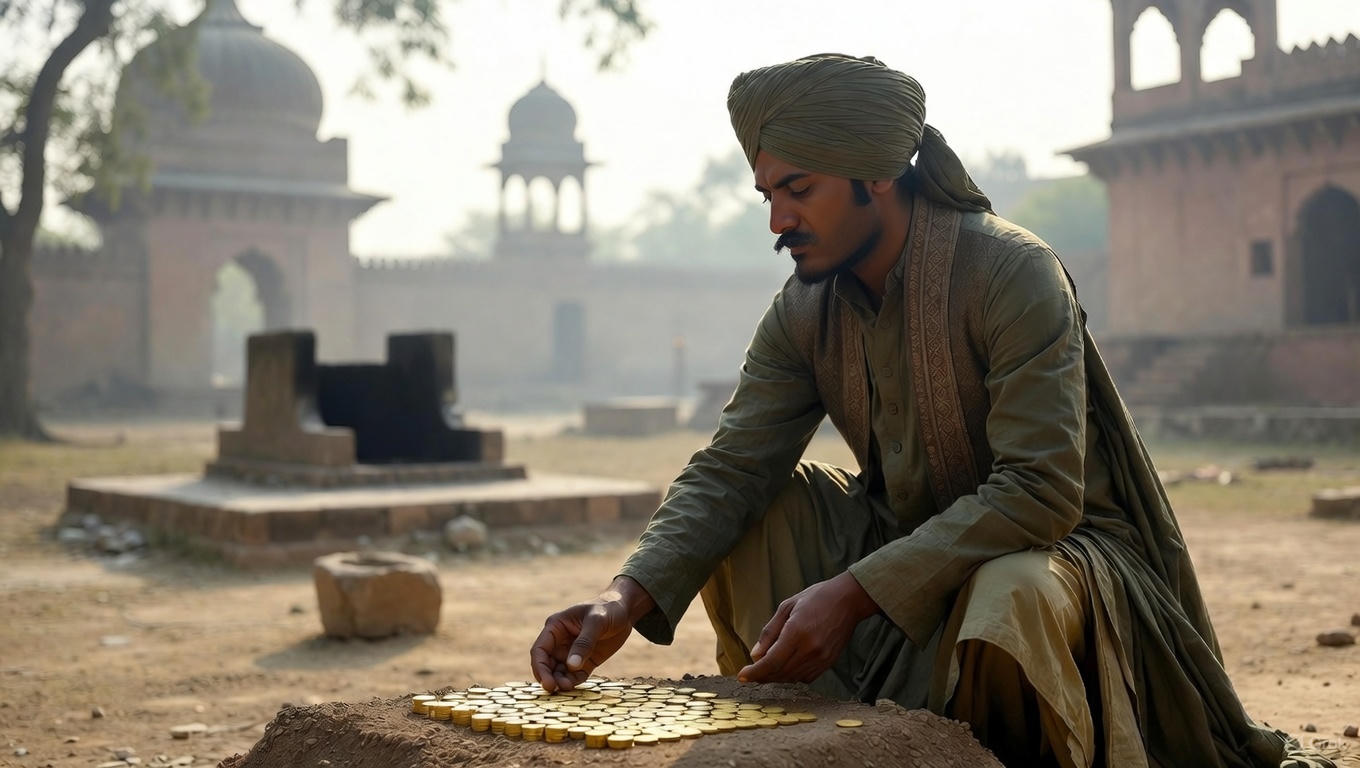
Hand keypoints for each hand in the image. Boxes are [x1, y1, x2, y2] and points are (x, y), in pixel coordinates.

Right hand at [530, 576, 654, 691]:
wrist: (625, 611)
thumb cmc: (607, 609)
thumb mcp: (596, 622)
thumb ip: (584, 643)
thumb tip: (571, 665)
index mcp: (556, 627)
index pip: (540, 650)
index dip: (540, 667)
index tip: (547, 681)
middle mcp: (560, 642)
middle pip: (546, 664)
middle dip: (548, 677)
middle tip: (554, 689)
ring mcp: (571, 653)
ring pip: (559, 672)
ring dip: (560, 681)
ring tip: (567, 687)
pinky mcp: (584, 662)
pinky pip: (575, 676)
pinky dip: (573, 682)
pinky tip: (574, 686)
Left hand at [737, 571, 878, 683]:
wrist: (848, 600)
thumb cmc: (815, 598)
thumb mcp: (787, 606)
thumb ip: (770, 632)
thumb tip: (755, 655)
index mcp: (797, 632)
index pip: (771, 662)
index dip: (754, 672)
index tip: (742, 676)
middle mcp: (810, 648)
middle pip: (780, 672)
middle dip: (762, 676)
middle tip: (751, 674)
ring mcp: (821, 657)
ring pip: (792, 677)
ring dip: (776, 677)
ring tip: (766, 670)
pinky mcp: (829, 662)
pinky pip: (806, 677)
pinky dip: (792, 676)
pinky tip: (786, 667)